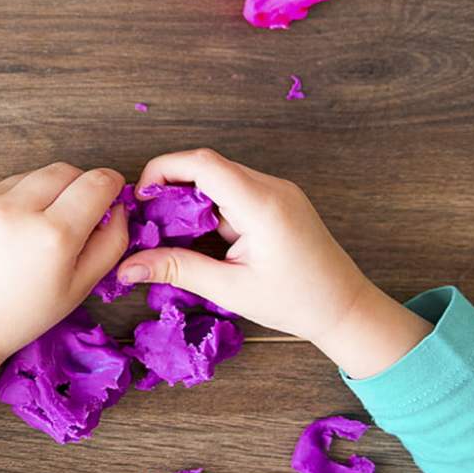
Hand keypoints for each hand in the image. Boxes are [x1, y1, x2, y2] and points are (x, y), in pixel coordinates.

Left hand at [0, 162, 128, 358]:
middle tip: (76, 216)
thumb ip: (110, 243)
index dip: (110, 186)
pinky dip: (15, 202)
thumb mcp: (79, 289)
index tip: (110, 196)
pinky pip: (3, 187)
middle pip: (66, 170)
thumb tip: (118, 207)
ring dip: (45, 193)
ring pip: (33, 175)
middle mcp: (18, 211)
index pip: (96, 182)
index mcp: (53, 236)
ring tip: (36, 231)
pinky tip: (8, 235)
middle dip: (79, 186)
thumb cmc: (19, 317)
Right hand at [116, 149, 429, 378]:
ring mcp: (277, 191)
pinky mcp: (278, 201)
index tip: (140, 199)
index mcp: (262, 205)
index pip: (203, 163)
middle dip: (170, 186)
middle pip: (207, 165)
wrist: (347, 309)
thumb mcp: (230, 289)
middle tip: (148, 220)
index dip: (163, 170)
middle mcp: (271, 187)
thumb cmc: (296, 303)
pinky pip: (233, 190)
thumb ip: (176, 270)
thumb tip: (126, 268)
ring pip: (218, 177)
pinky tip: (198, 236)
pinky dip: (208, 206)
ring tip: (169, 233)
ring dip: (189, 198)